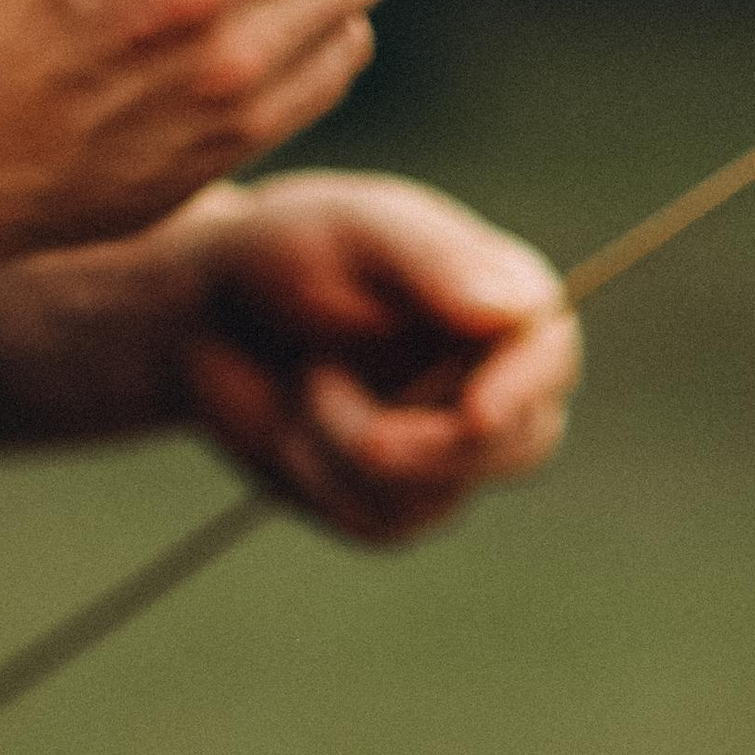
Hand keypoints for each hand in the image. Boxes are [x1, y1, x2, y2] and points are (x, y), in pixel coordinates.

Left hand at [164, 172, 577, 539]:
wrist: (205, 317)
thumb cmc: (285, 251)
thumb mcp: (353, 230)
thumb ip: (432, 261)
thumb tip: (515, 310)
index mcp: (506, 302)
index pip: (550, 357)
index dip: (524, 391)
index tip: (478, 412)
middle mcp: (495, 380)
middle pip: (522, 446)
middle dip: (433, 444)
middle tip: (333, 400)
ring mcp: (449, 452)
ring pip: (436, 494)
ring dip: (346, 445)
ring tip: (308, 376)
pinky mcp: (395, 504)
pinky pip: (379, 524)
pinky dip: (322, 480)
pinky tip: (296, 425)